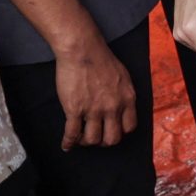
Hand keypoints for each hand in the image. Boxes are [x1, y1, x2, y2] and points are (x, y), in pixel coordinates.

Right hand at [56, 35, 136, 149]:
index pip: (129, 127)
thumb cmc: (101, 58)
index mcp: (127, 99)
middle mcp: (112, 108)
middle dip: (104, 141)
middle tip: (97, 137)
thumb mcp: (123, 77)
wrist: (82, 49)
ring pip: (92, 139)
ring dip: (86, 142)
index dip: (120, 132)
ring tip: (81, 138)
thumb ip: (124, 94)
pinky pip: (72, 134)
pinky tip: (66, 145)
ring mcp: (93, 110)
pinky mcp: (75, 110)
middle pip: (112, 139)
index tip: (113, 130)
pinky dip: (68, 143)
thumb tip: (122, 106)